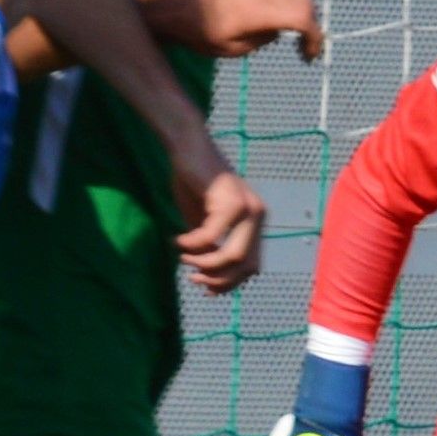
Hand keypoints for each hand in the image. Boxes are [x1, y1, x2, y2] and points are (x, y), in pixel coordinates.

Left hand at [163, 0, 327, 62]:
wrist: (180, 8)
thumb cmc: (203, 34)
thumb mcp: (235, 49)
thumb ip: (265, 38)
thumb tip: (280, 29)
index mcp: (256, 9)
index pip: (301, 18)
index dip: (314, 37)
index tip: (309, 55)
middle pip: (306, 2)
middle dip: (312, 25)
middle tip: (305, 46)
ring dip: (305, 11)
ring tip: (297, 31)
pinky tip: (285, 14)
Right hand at [171, 156, 268, 295]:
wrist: (188, 147)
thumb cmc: (194, 181)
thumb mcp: (204, 219)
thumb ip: (211, 244)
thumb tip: (209, 272)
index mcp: (256, 221)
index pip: (253, 266)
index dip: (231, 283)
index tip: (206, 288)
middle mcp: (258, 216)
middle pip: (246, 266)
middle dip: (218, 279)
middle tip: (192, 276)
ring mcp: (248, 208)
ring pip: (232, 256)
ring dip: (204, 263)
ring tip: (184, 258)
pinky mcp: (230, 201)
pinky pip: (210, 237)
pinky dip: (191, 244)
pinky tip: (177, 240)